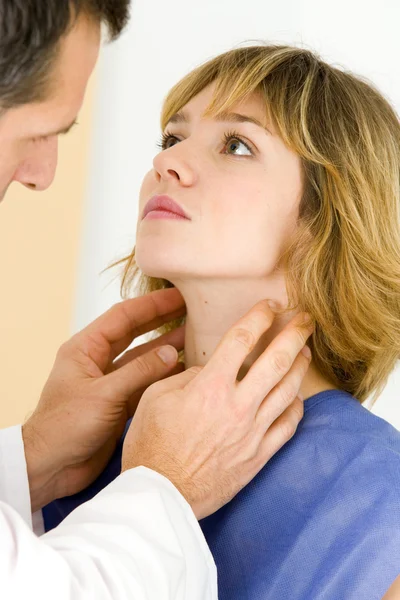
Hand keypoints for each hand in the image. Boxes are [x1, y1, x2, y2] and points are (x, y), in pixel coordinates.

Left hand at [22, 288, 185, 511]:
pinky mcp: (119, 403)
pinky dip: (163, 375)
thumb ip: (139, 372)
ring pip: (143, 358)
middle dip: (162, 320)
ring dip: (166, 347)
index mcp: (85, 349)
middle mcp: (98, 361)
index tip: (178, 295)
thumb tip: (171, 352)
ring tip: (195, 336)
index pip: (123, 316)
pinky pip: (145, 382)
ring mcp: (110, 382)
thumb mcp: (104, 394)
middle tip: (191, 310)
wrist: (51, 466)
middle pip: (135, 332)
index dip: (152, 304)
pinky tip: (184, 369)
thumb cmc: (65, 427)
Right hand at [122, 300, 313, 519]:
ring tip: (305, 351)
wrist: (161, 496)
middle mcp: (237, 406)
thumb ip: (186, 377)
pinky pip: (288, 426)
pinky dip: (296, 407)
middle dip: (296, 333)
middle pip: (277, 360)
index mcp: (210, 387)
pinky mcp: (259, 455)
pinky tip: (296, 397)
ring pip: (288, 390)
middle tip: (306, 320)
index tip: (270, 306)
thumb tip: (209, 371)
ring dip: (300, 366)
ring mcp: (253, 432)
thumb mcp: (154, 398)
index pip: (242, 339)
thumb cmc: (151, 446)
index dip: (259, 316)